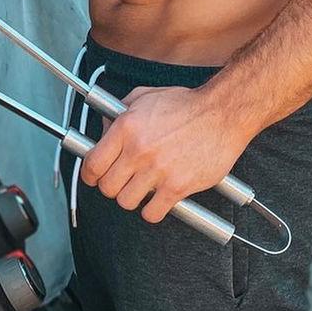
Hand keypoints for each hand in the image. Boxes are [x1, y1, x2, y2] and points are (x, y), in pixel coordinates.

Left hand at [80, 84, 248, 223]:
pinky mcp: (178, 187)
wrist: (222, 113)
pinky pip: (152, 213)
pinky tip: (158, 199)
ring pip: (127, 202)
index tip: (93, 177)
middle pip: (107, 187)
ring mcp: (158, 170)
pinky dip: (153, 211)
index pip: (93, 163)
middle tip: (121, 181)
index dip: (90, 174)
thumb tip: (104, 129)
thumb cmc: (186, 104)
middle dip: (112, 186)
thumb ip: (119, 112)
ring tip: (141, 189)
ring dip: (132, 198)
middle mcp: (138, 150)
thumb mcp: (144, 96)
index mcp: (126, 127)